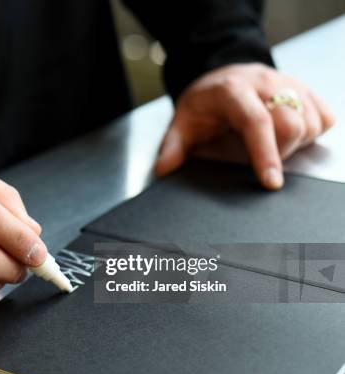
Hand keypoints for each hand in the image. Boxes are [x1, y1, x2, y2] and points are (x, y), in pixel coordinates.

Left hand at [155, 63, 334, 188]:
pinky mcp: (305, 89)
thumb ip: (172, 147)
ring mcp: (289, 82)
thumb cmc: (203, 103)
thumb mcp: (181, 122)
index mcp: (233, 90)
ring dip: (296, 143)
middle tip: (259, 156)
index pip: (256, 122)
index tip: (271, 182)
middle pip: (291, 124)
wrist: (221, 75)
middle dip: (280, 151)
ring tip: (269, 143)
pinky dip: (312, 132)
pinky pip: (324, 116)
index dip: (266, 154)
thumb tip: (163, 169)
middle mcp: (265, 82)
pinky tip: (288, 134)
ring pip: (311, 122)